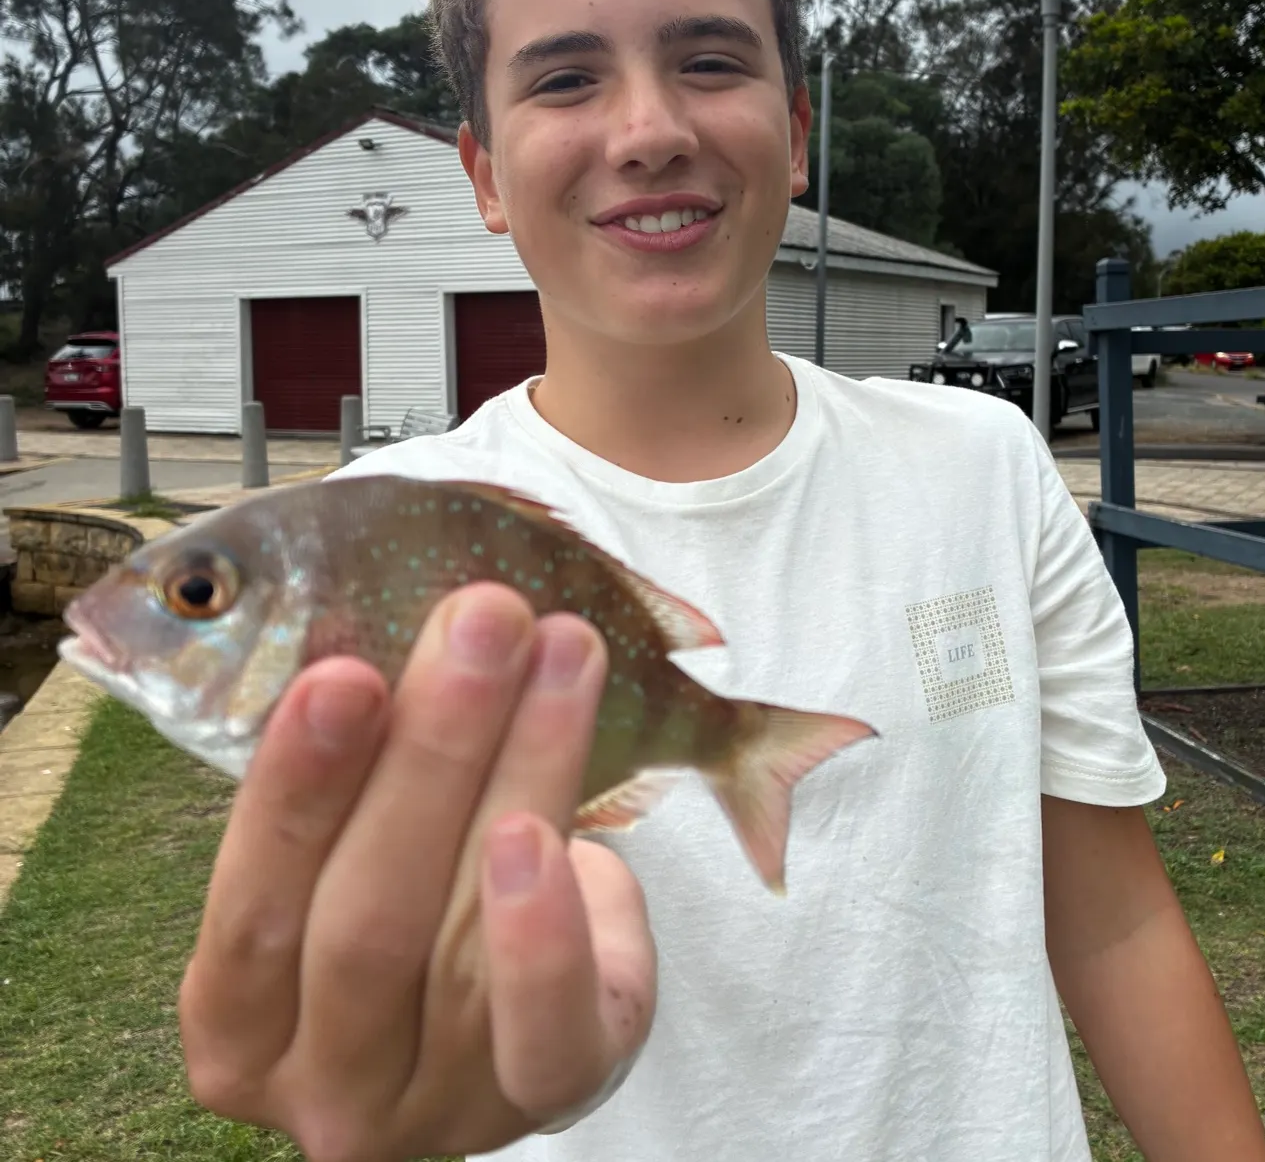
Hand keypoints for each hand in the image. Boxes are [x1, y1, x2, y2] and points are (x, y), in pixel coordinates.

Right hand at [178, 583, 656, 1161]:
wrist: (524, 1016)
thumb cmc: (421, 907)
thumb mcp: (358, 857)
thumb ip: (360, 778)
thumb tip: (413, 627)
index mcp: (241, 1022)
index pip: (253, 908)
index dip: (296, 789)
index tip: (344, 672)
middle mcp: (328, 1083)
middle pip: (366, 918)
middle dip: (432, 748)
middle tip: (485, 619)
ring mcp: (438, 1107)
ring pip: (463, 941)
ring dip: (523, 771)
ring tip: (561, 655)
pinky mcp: (547, 1100)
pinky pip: (545, 1037)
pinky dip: (546, 934)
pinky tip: (561, 830)